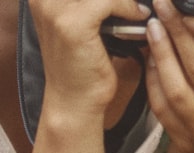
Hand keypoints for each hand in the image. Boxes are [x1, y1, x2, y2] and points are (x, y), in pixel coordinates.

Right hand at [28, 0, 151, 121]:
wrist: (74, 102)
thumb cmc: (81, 64)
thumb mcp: (82, 21)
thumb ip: (93, 1)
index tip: (123, 1)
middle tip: (135, 2)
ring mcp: (55, 9)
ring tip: (138, 7)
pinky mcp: (73, 24)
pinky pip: (110, 1)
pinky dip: (129, 7)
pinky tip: (138, 18)